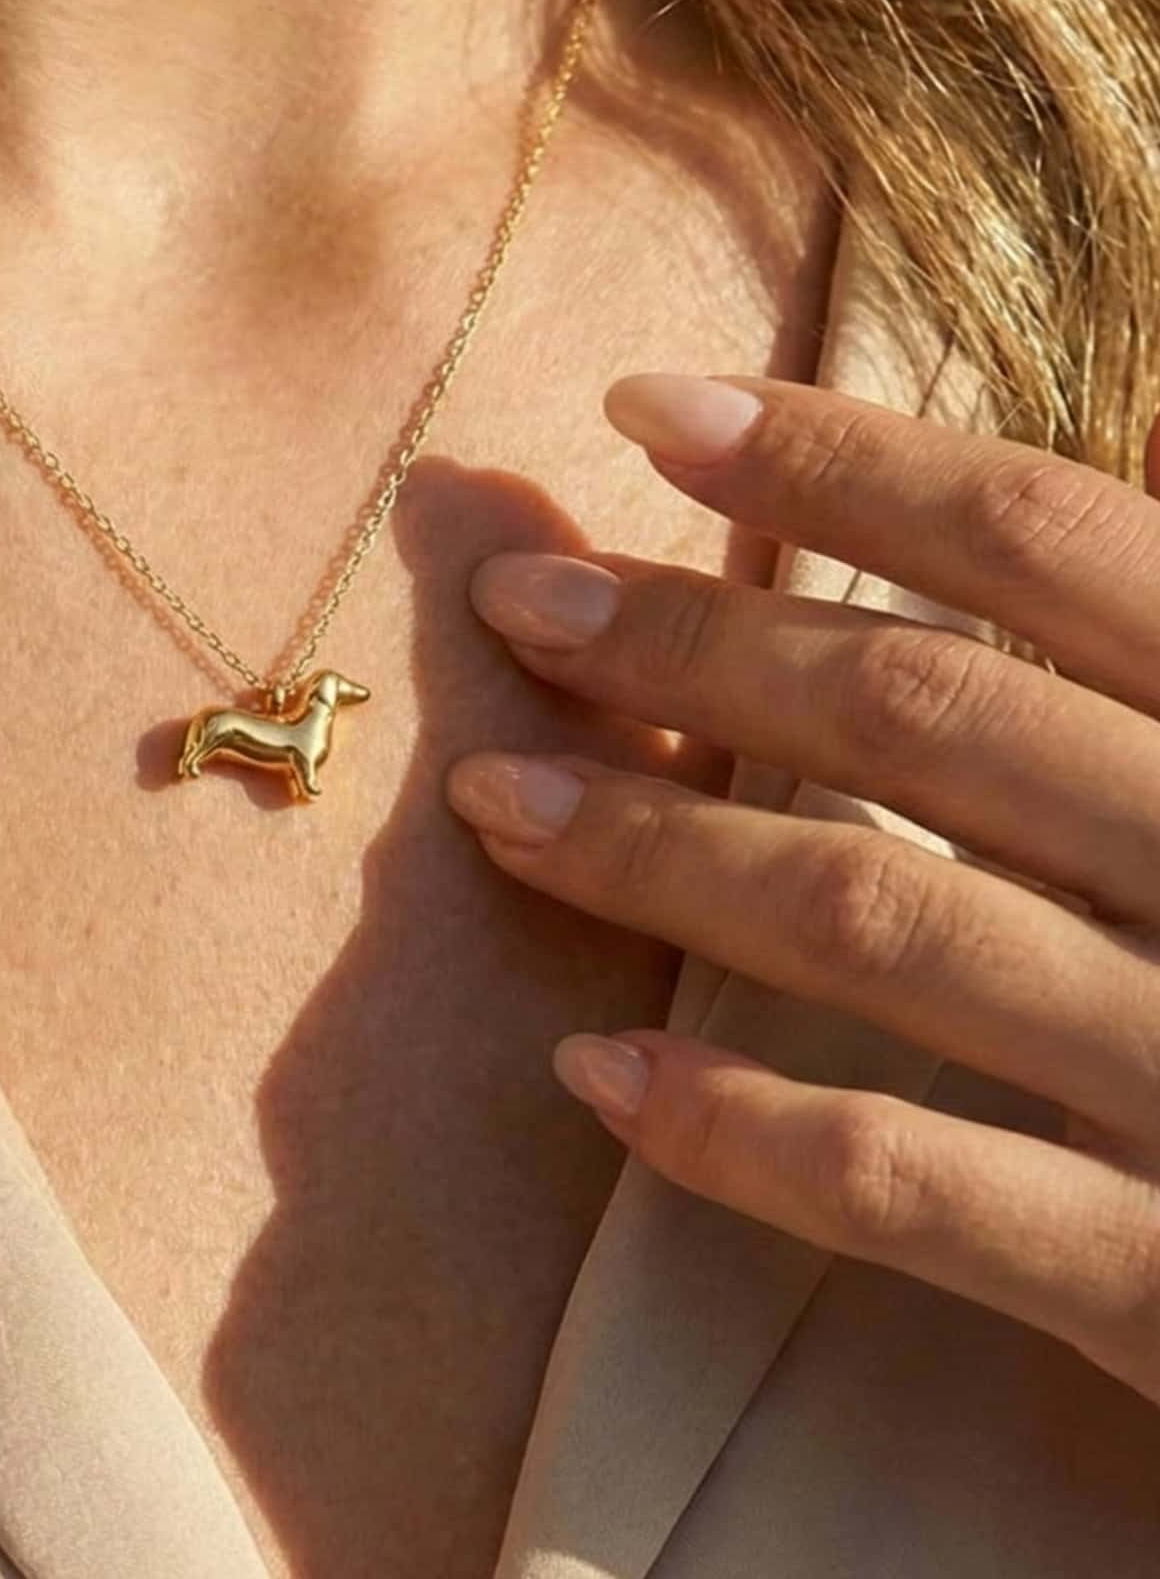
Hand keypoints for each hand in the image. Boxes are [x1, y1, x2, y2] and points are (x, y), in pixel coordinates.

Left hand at [445, 371, 1159, 1407]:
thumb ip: (1129, 667)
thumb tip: (902, 528)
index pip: (1042, 532)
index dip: (839, 457)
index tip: (646, 403)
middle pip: (925, 707)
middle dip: (694, 642)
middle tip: (515, 607)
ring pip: (887, 917)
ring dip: (665, 851)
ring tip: (495, 805)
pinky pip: (921, 1188)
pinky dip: (744, 1126)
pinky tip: (597, 1070)